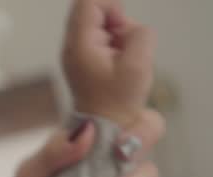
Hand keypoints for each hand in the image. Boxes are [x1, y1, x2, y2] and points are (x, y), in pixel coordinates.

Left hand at [61, 0, 154, 126]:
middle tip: (123, 48)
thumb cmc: (118, 100)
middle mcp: (73, 45)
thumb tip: (127, 27)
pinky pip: (105, 38)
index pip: (88, 3)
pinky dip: (117, 46)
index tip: (121, 28)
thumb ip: (139, 34)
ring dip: (120, 36)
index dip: (111, 6)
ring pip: (103, 25)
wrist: (104, 127)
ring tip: (123, 61)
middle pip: (96, 11)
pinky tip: (119, 66)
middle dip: (118, 24)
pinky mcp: (86, 58)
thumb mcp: (138, 64)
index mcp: (80, 44)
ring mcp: (78, 52)